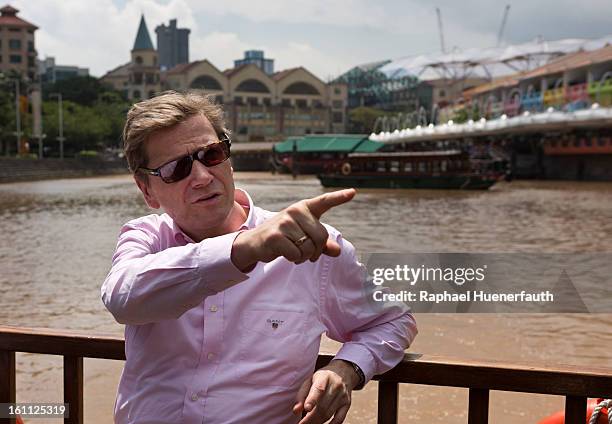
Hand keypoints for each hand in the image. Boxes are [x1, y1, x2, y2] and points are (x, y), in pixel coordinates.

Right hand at [231, 189, 355, 271]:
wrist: (254, 242)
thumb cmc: (283, 238)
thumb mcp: (303, 237)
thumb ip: (322, 244)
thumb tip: (337, 251)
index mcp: (304, 208)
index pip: (324, 201)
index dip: (339, 197)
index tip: (353, 192)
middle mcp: (295, 211)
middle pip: (321, 237)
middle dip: (317, 250)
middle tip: (306, 252)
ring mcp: (284, 223)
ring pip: (309, 248)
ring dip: (304, 256)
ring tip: (294, 251)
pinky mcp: (275, 237)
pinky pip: (297, 254)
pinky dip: (294, 259)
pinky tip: (286, 254)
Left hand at [292, 360, 360, 423]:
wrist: (342, 373)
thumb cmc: (322, 378)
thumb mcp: (310, 380)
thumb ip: (302, 395)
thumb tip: (296, 410)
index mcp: (324, 377)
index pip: (319, 389)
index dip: (312, 400)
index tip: (306, 409)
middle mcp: (336, 385)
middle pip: (322, 406)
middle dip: (310, 418)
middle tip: (301, 423)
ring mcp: (343, 395)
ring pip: (328, 414)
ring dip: (317, 422)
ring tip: (308, 423)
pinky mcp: (347, 403)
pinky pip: (339, 419)